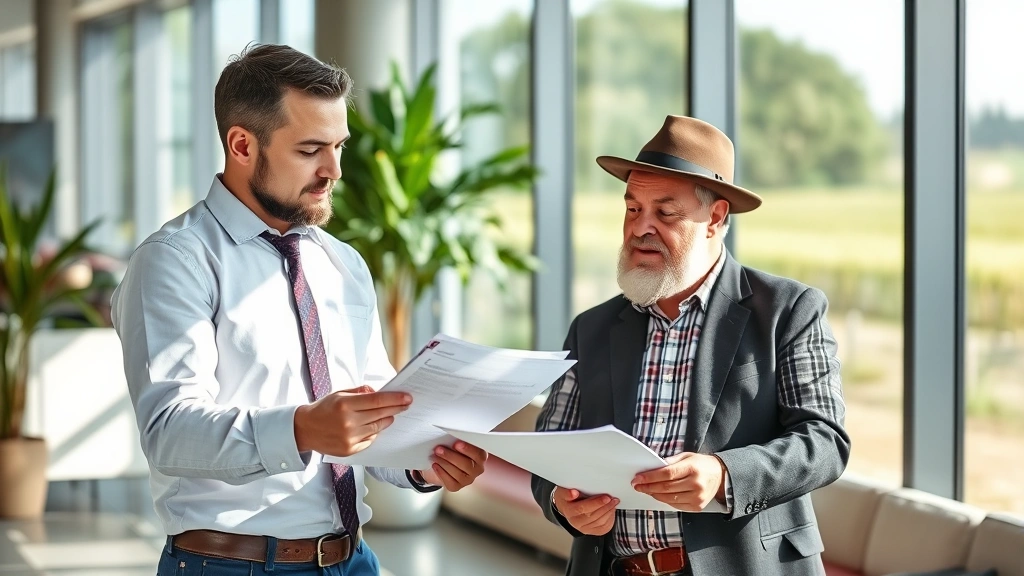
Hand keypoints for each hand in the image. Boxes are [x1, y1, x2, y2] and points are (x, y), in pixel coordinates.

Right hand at [294, 385, 410, 455]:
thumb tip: (379, 392)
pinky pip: (370, 439)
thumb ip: (360, 392)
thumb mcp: (339, 393)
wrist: (305, 429)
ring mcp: (349, 438)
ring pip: (377, 428)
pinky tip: (375, 425)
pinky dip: (374, 432)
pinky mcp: (350, 450)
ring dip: (387, 420)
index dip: (394, 399)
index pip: (377, 401)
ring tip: (391, 414)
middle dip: (396, 408)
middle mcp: (348, 422)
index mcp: (345, 405)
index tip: (407, 397)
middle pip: (380, 414)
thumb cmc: (324, 409)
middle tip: (406, 404)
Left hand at [419, 441, 487, 491]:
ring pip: (457, 473)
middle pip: (466, 464)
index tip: (456, 444)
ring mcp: (468, 479)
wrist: (442, 461)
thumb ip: (458, 441)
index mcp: (481, 456)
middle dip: (451, 456)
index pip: (479, 454)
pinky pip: (450, 482)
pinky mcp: (457, 486)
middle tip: (439, 449)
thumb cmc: (452, 449)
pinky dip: (441, 473)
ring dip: (444, 463)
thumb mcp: (457, 443)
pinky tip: (435, 465)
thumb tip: (451, 438)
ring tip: (434, 455)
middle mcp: (477, 469)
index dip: (468, 449)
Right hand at [552, 487, 618, 535]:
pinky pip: (604, 528)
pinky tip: (611, 511)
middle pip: (593, 516)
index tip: (606, 497)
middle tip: (613, 499)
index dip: (596, 503)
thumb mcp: (563, 492)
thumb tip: (574, 493)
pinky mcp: (592, 531)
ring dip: (609, 512)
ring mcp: (584, 528)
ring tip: (614, 502)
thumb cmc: (567, 498)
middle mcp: (576, 522)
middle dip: (605, 507)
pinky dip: (610, 519)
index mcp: (569, 512)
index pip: (583, 508)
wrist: (566, 507)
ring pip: (600, 522)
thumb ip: (567, 492)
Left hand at [632, 452, 726, 511]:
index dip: (650, 477)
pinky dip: (664, 500)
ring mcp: (697, 497)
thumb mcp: (686, 456)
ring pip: (669, 499)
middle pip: (666, 488)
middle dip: (648, 486)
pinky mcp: (697, 507)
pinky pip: (675, 505)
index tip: (638, 478)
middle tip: (637, 485)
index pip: (667, 474)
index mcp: (692, 468)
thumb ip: (670, 462)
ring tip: (645, 489)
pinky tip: (658, 495)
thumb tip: (652, 468)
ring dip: (654, 494)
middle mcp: (696, 484)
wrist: (720, 476)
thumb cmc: (701, 464)